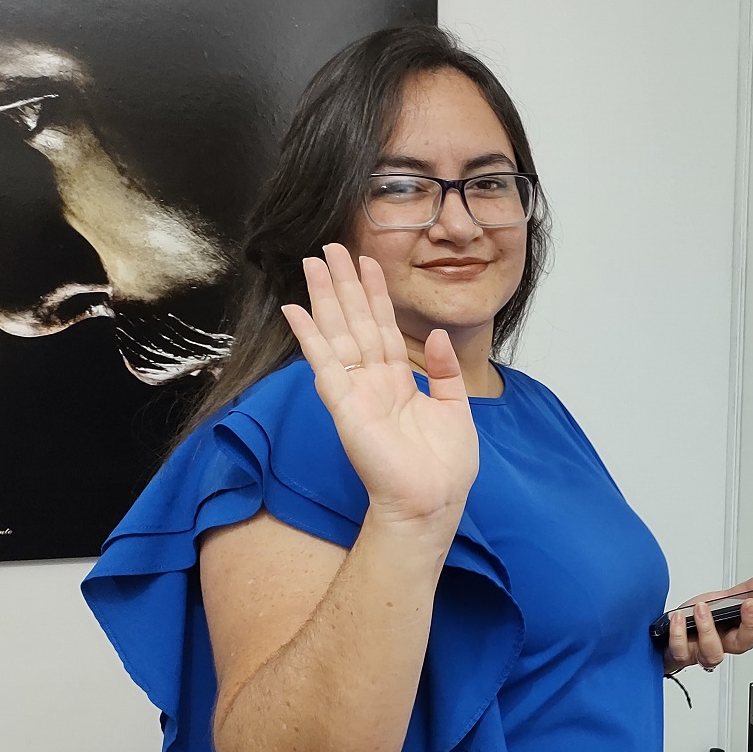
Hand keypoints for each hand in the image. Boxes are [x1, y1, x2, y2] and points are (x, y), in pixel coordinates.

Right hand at [281, 243, 479, 531]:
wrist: (432, 503)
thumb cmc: (444, 468)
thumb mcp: (456, 408)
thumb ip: (443, 371)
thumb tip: (437, 335)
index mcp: (400, 381)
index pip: (384, 327)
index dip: (375, 294)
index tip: (367, 261)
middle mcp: (374, 382)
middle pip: (356, 322)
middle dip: (344, 285)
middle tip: (330, 248)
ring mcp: (356, 392)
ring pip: (338, 334)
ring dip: (324, 299)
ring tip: (312, 264)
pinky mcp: (345, 407)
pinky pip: (325, 365)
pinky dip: (310, 338)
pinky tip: (296, 311)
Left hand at [664, 573, 752, 674]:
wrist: (667, 630)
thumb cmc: (696, 617)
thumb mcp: (722, 599)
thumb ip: (747, 590)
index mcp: (734, 631)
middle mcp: (721, 644)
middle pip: (742, 644)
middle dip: (749, 625)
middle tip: (748, 604)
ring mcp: (701, 652)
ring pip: (713, 653)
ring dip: (708, 629)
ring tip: (702, 608)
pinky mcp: (681, 655)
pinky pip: (682, 651)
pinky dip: (679, 633)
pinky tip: (679, 618)